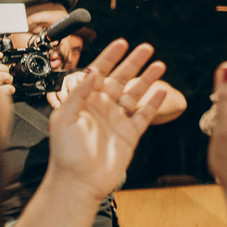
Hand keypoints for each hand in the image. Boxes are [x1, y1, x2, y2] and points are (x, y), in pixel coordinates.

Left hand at [46, 40, 167, 203]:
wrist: (79, 183)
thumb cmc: (66, 154)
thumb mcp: (64, 118)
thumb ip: (79, 93)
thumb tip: (93, 72)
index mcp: (86, 101)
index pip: (99, 72)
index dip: (110, 57)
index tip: (121, 43)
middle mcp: (103, 107)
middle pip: (122, 78)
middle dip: (134, 62)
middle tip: (146, 48)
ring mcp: (118, 119)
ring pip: (136, 93)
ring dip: (147, 78)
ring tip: (159, 64)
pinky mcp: (131, 133)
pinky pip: (145, 114)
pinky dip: (154, 102)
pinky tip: (162, 90)